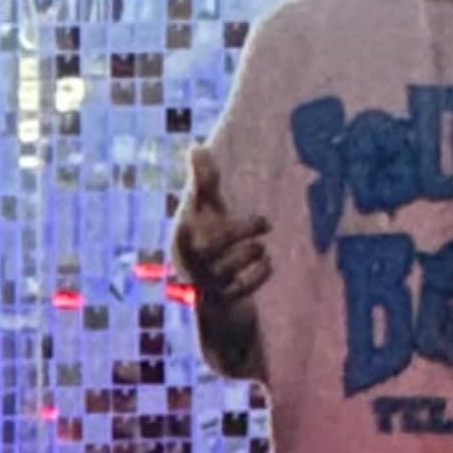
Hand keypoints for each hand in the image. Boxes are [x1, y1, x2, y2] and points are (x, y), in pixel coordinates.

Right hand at [174, 147, 271, 359]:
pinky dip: (255, 277)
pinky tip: (269, 265)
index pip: (188, 216)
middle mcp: (189, 263)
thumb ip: (203, 183)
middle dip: (235, 232)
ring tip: (262, 248)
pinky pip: (236, 292)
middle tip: (265, 223)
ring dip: (245, 256)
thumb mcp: (206, 215)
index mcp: (183, 237)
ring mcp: (204, 286)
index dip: (198, 201)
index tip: (199, 194)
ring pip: (221, 271)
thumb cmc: (212, 249)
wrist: (217, 307)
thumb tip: (196, 146)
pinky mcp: (221, 306)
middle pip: (206, 248)